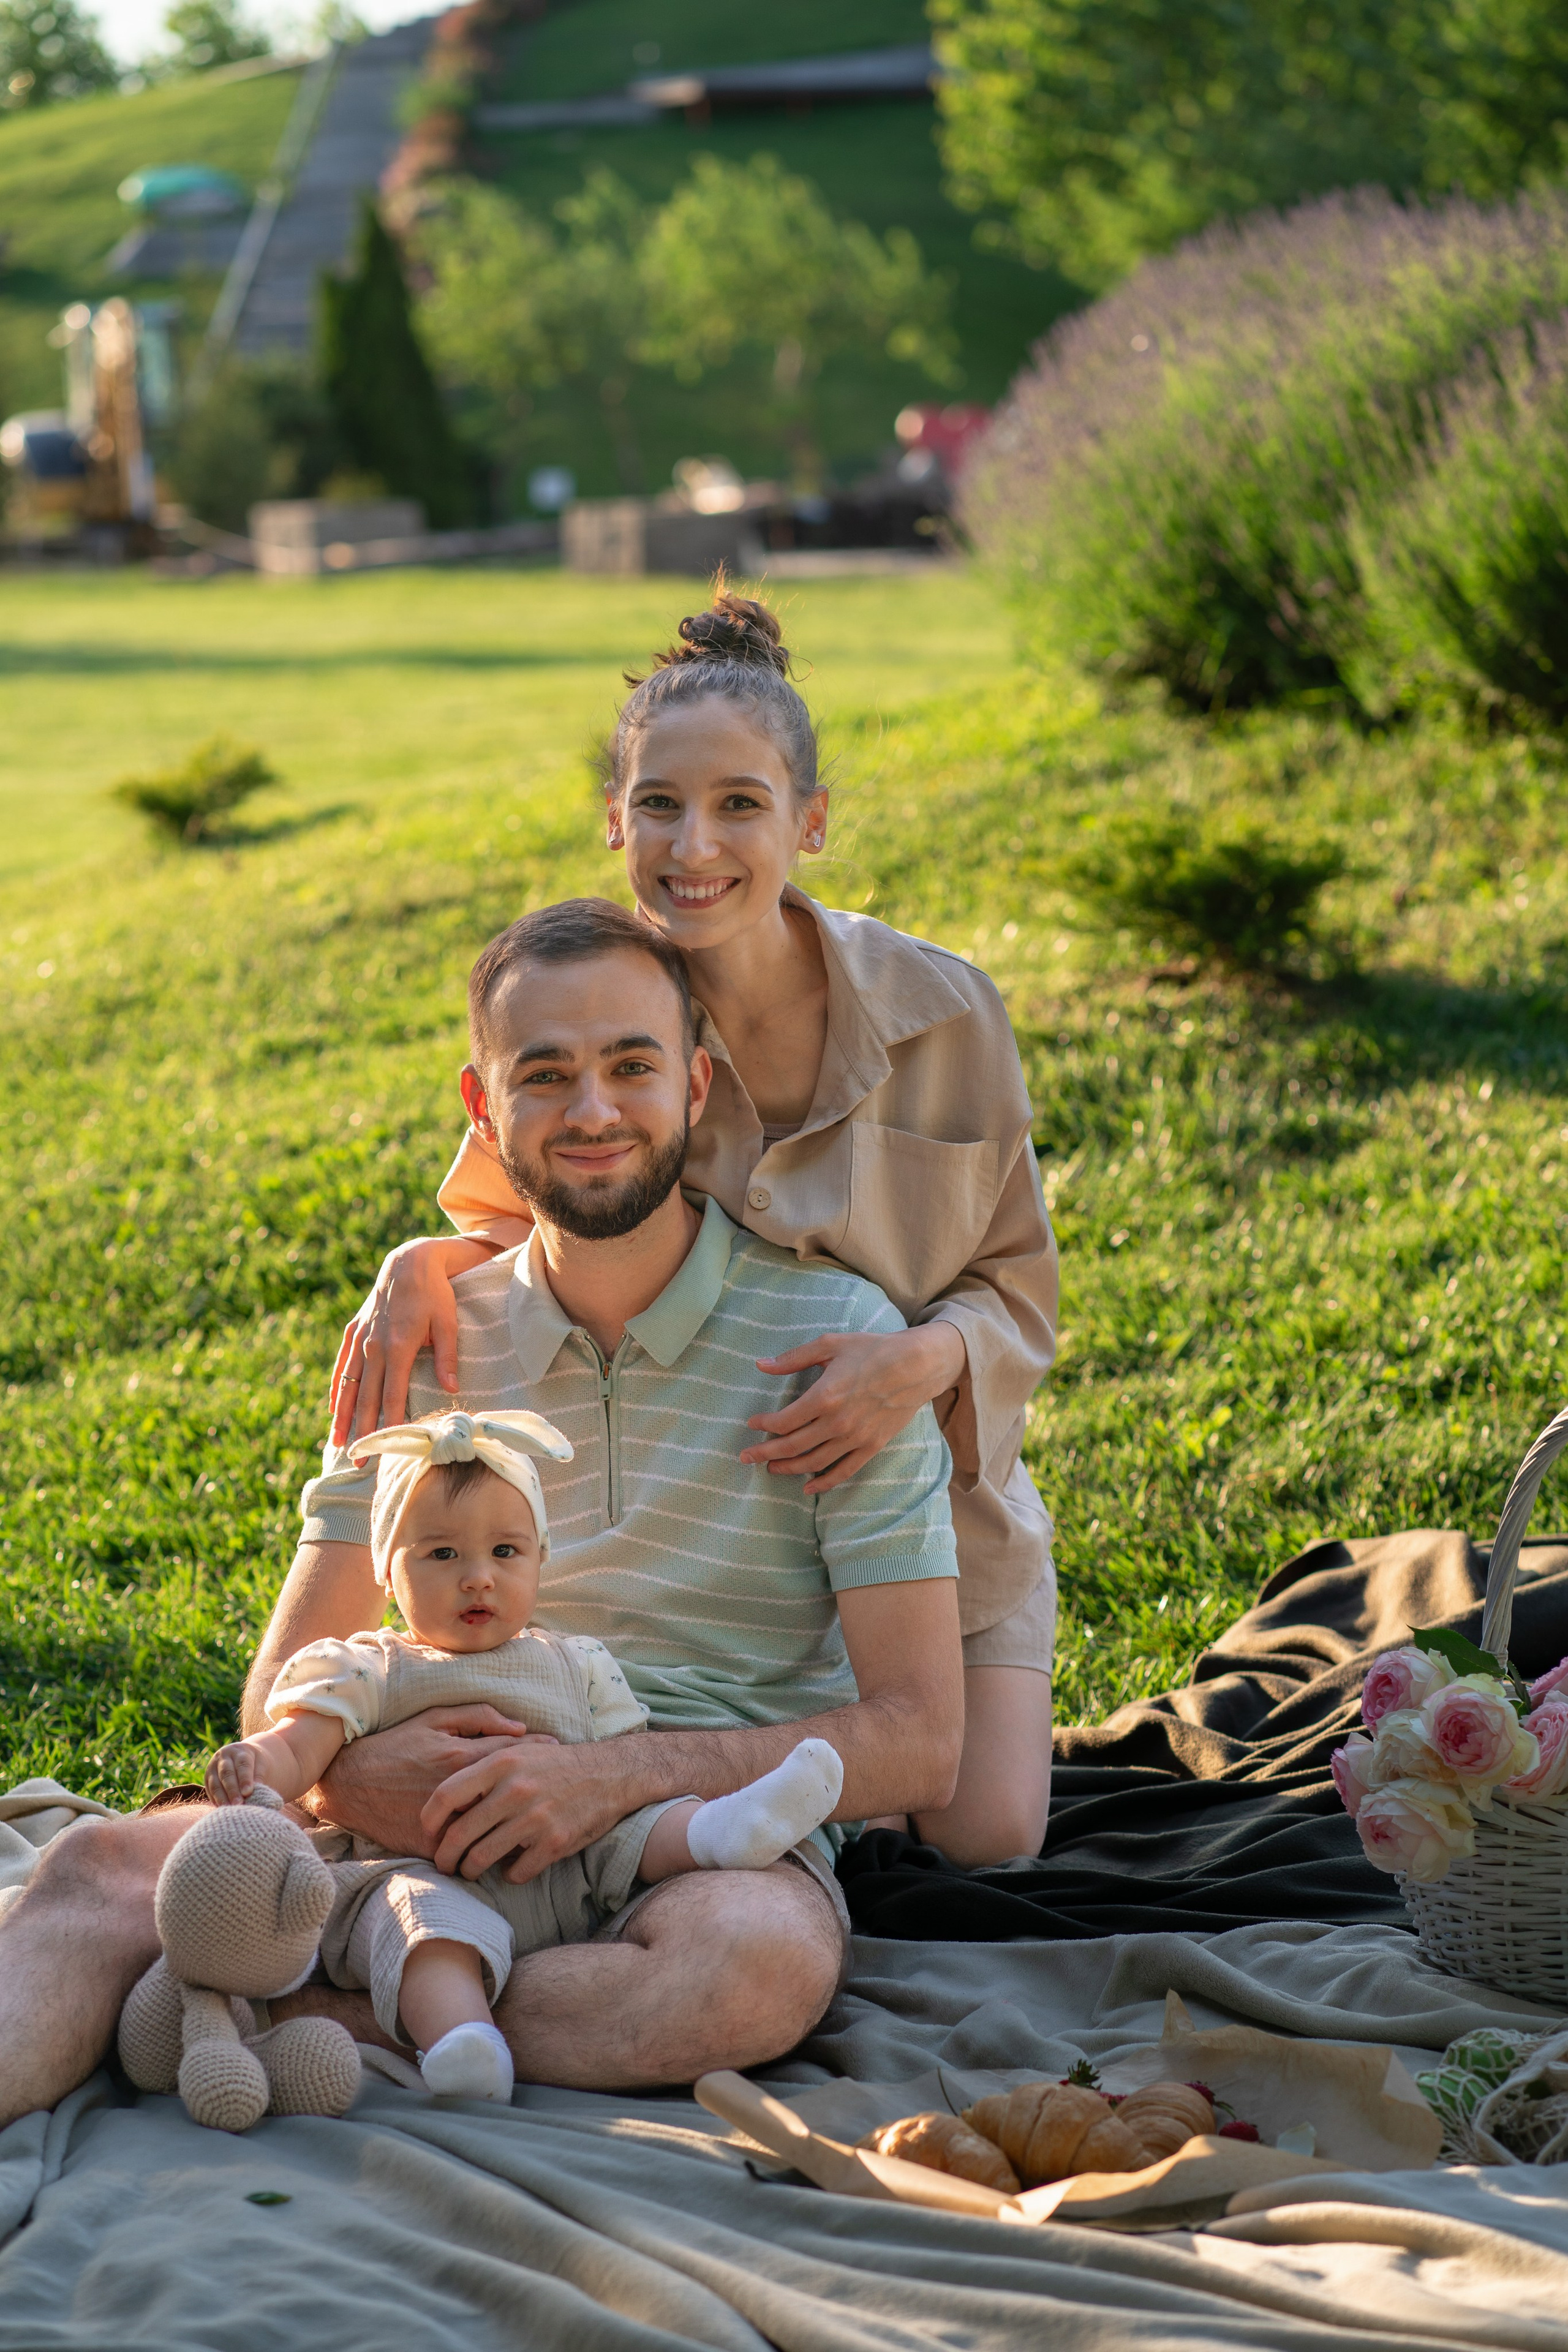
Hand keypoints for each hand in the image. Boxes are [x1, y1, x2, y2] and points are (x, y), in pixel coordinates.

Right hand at [206, 1741, 258, 1805]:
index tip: (248, 1792)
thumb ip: (259, 1776)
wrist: (242, 1757)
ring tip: (230, 1809)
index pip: (242, 1764)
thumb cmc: (255, 1763)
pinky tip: (223, 1809)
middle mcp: (224, 1756)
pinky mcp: (207, 1778)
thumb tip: (257, 1791)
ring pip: (215, 1783)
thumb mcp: (261, 1765)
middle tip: (239, 1804)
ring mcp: (213, 1766)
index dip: (244, 1779)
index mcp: (240, 1751)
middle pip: (226, 1774)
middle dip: (232, 1790)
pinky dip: (216, 1800)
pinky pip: (210, 1790)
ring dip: (222, 1798)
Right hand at [316, 1704, 538, 1854]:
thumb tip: (519, 1728)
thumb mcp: (434, 1719)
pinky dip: (490, 1846)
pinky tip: (509, 1840)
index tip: (557, 1752)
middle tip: (556, 1784)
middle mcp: (458, 1793)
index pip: (515, 1755)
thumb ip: (478, 1718)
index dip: (540, 1752)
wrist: (350, 1783)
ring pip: (494, 1828)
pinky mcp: (431, 1847)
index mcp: (461, 1758)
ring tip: (540, 1815)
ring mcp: (445, 1823)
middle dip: (537, 1788)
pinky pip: (469, 1851)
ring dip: (519, 1822)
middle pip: (511, 1794)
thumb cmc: (395, 1745)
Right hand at [329, 1236, 496, 1445]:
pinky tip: (333, 1407)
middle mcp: (373, 1346)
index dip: (386, 1424)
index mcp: (397, 1347)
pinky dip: (336, 1388)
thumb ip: (446, 1357)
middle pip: (365, 1398)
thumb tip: (453, 1389)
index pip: (390, 1395)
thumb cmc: (435, 1294)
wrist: (409, 1261)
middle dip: (362, 1432)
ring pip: (347, 1385)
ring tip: (337, 1444)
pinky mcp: (353, 1331)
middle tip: (358, 1462)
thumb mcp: (448, 1323)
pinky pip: (341, 1365)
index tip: (383, 1449)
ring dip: (342, 1416)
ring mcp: (360, 1339)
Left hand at [422, 1739, 630, 1884]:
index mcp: (501, 1762)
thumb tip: (448, 1798)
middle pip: (459, 1834)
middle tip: (444, 1864)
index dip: (429, 1819)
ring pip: (482, 1858)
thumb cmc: (556, 1764)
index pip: (446, 1795)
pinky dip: (508, 1875)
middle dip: (445, 1857)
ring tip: (471, 1870)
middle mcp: (514, 1790)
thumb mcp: (517, 1752)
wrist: (609, 1774)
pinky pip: (515, 1872)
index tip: (427, 1832)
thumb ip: (483, 1769)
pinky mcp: (553, 1843)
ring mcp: (534, 1818)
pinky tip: (511, 1868)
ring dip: (471, 1870)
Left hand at [740, 1324, 966, 1493]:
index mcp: (824, 1396)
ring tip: (771, 1468)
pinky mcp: (871, 1446)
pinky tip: (807, 1487)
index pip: (784, 1421)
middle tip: (746, 1458)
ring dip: (789, 1468)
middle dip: (765, 1453)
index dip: (764, 1426)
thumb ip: (794, 1358)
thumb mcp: (830, 1345)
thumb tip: (761, 1365)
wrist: (917, 1365)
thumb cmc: (873, 1350)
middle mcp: (837, 1422)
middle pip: (793, 1446)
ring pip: (814, 1462)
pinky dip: (823, 1483)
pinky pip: (843, 1471)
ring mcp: (855, 1438)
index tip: (753, 1425)